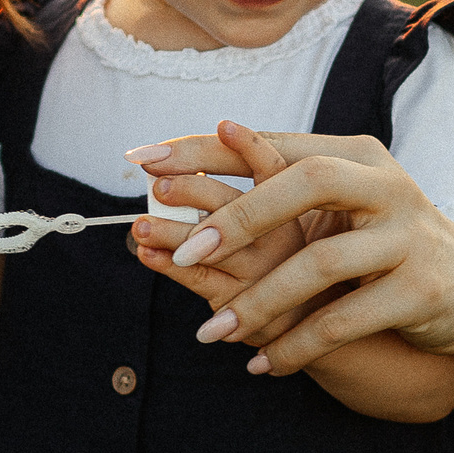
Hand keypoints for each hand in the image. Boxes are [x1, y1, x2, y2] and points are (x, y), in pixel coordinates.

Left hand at [129, 123, 324, 342]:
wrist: (313, 326)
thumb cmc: (285, 267)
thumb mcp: (279, 227)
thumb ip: (242, 200)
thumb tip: (179, 173)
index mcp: (292, 210)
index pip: (272, 167)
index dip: (247, 144)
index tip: (223, 126)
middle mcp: (281, 238)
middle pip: (234, 205)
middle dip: (191, 191)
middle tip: (158, 185)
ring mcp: (263, 272)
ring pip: (210, 245)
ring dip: (169, 232)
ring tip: (140, 225)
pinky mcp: (243, 305)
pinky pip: (199, 279)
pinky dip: (167, 264)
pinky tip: (147, 253)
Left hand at [132, 126, 453, 375]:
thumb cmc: (391, 246)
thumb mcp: (342, 208)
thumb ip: (285, 181)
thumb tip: (214, 139)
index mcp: (357, 155)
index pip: (273, 146)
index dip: (207, 151)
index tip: (143, 163)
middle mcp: (386, 185)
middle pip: (303, 185)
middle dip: (237, 219)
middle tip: (182, 251)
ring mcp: (408, 236)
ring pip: (321, 264)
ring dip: (259, 303)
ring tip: (212, 334)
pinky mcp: (423, 290)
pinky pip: (345, 320)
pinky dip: (297, 346)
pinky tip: (261, 364)